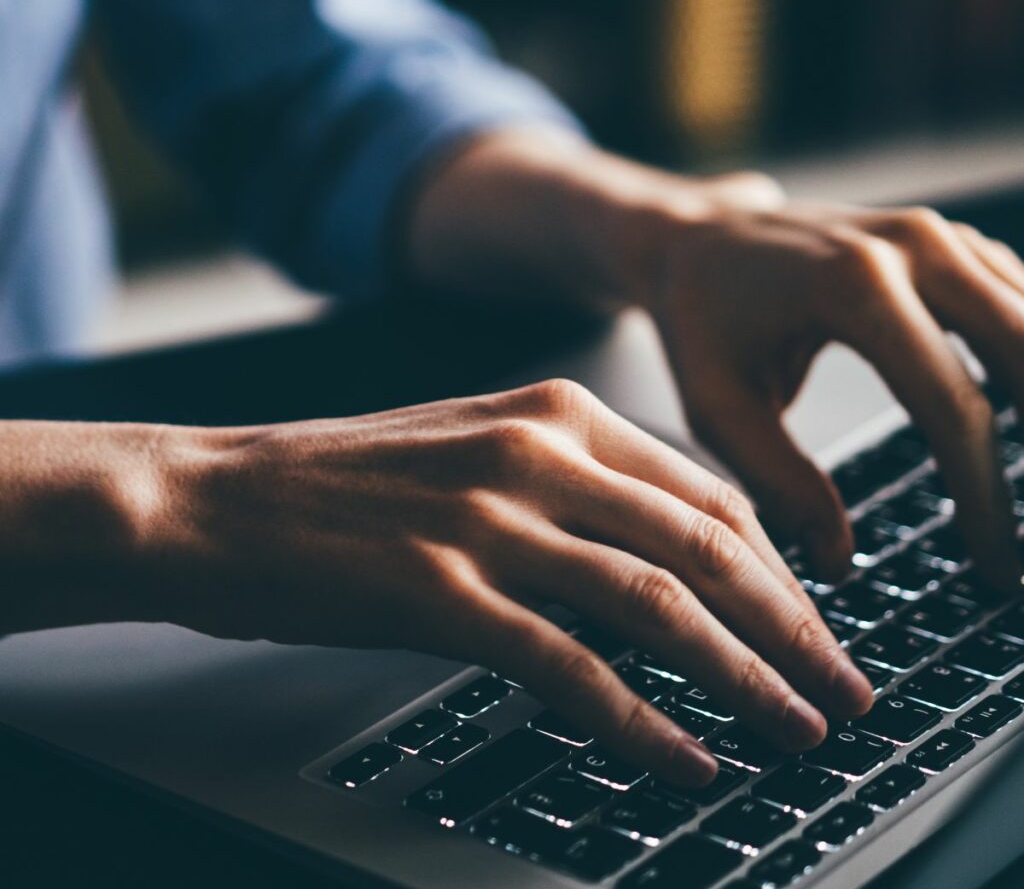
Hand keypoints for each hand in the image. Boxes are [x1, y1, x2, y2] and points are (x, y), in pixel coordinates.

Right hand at [172, 380, 872, 783]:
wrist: (216, 495)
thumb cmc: (344, 480)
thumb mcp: (475, 446)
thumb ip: (570, 484)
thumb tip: (659, 553)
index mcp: (553, 410)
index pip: (705, 490)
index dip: (774, 564)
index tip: (806, 620)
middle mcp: (535, 452)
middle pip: (703, 545)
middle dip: (789, 626)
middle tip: (838, 686)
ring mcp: (489, 520)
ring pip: (656, 604)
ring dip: (741, 677)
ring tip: (794, 730)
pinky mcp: (440, 590)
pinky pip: (570, 666)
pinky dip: (640, 721)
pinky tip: (682, 760)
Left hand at [406, 129, 1022, 588]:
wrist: (698, 240)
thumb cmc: (700, 322)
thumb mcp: (717, 406)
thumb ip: (778, 481)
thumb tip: (839, 559)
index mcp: (852, 285)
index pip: (951, 406)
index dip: (985, 496)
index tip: (999, 569)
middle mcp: (913, 245)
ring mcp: (939, 234)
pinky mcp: (950, 242)